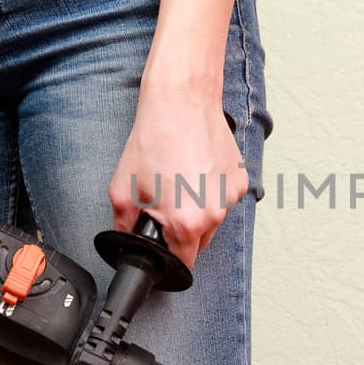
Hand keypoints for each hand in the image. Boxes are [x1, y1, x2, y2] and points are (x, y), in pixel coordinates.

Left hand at [109, 83, 245, 267]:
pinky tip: (195, 171)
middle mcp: (213, 214)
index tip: (162, 247)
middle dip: (181, 232)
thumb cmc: (155, 137)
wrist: (182, 100)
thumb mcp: (123, 186)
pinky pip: (223, 199)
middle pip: (199, 244)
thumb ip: (123, 222)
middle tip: (165, 204)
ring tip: (180, 181)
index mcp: (185, 222)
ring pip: (212, 221)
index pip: (183, 264)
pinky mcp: (240, 180)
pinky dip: (210, 192)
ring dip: (198, 211)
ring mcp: (230, 197)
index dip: (168, 259)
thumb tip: (126, 237)